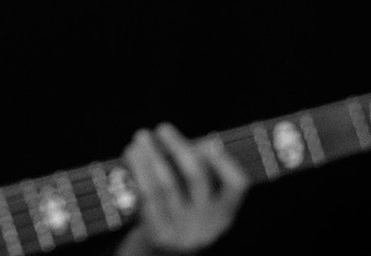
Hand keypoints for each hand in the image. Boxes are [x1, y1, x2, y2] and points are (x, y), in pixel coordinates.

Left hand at [117, 124, 247, 254]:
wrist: (168, 251)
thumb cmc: (186, 210)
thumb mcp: (204, 199)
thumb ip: (201, 170)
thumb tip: (186, 140)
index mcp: (226, 208)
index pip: (237, 183)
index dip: (224, 161)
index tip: (208, 140)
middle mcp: (208, 218)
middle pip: (196, 177)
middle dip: (178, 148)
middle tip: (162, 127)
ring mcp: (183, 226)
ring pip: (167, 184)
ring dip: (152, 156)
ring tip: (141, 137)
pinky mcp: (159, 229)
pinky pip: (148, 195)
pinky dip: (140, 172)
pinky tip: (132, 155)